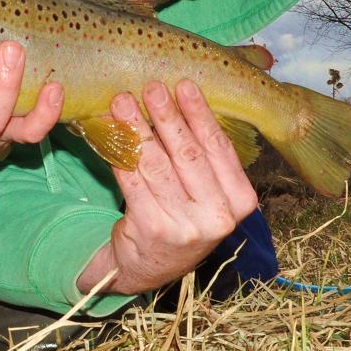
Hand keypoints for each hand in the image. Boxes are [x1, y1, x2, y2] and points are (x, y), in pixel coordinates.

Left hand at [77, 79, 257, 295]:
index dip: (200, 115)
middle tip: (151, 87)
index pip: (219, 149)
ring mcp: (185, 226)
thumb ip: (205, 158)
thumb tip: (180, 99)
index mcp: (241, 201)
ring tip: (123, 103)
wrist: (152, 265)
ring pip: (156, 165)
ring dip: (137, 129)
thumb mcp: (209, 194)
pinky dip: (118, 153)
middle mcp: (218, 216)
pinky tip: (109, 132)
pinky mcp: (151, 229)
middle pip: (188, 154)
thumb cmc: (183, 216)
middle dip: (167, 117)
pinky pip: (131, 182)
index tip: (184, 85)